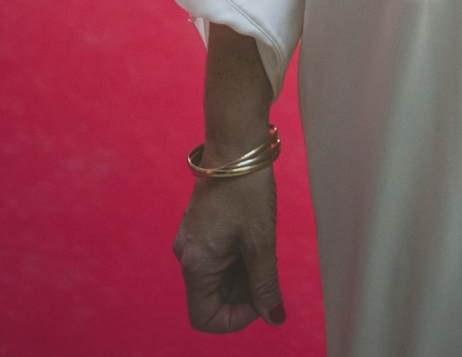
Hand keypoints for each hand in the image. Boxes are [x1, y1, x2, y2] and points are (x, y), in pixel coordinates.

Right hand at [174, 166, 285, 332]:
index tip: (262, 298)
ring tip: (262, 241)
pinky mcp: (201, 226)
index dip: (236, 318)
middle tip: (268, 263)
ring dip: (244, 271)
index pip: (205, 318)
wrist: (235, 142)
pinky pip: (218, 256)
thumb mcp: (260, 241)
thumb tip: (275, 319)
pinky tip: (254, 232)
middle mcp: (186, 255)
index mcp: (195, 264)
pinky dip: (239, 255)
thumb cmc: (247, 190)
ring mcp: (192, 239)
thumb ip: (265, 284)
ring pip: (219, 276)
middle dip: (244, 291)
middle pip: (214, 297)